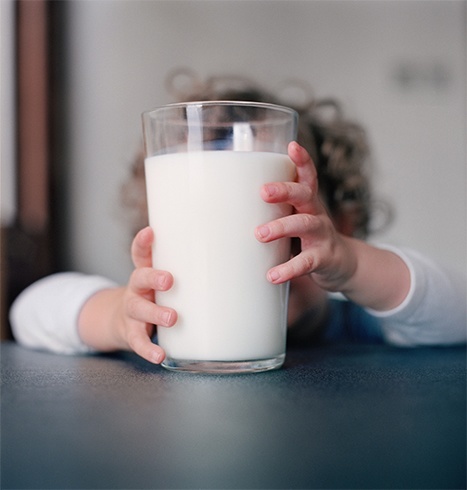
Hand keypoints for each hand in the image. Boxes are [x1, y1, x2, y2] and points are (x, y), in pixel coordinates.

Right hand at [120, 226, 176, 362]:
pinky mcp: (131, 332)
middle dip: (153, 277)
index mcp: (146, 272)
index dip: (143, 242)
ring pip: (138, 309)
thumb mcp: (161, 280)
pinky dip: (149, 350)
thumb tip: (232, 259)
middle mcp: (136, 289)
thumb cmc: (152, 296)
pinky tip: (160, 356)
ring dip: (155, 313)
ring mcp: (132, 311)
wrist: (119, 321)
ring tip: (172, 318)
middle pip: (139, 278)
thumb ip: (187, 271)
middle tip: (169, 280)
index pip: (141, 253)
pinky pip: (138, 342)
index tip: (151, 232)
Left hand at [255, 141, 409, 311]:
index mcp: (307, 201)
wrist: (342, 264)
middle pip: (304, 194)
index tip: (292, 145)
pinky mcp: (323, 258)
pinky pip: (306, 262)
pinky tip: (272, 275)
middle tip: (263, 192)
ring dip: (281, 228)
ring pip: (304, 224)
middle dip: (285, 190)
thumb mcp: (295, 219)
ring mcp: (322, 235)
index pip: (307, 176)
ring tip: (259, 234)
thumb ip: (272, 212)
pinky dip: (289, 269)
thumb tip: (227, 210)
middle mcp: (316, 213)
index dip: (302, 160)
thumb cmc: (308, 238)